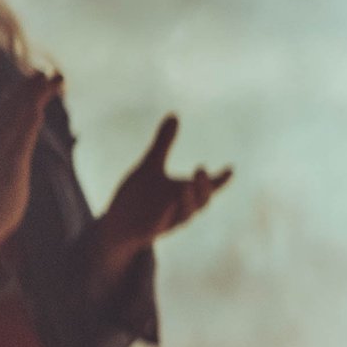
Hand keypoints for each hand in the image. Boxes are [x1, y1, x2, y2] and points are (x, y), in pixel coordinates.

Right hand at [0, 70, 61, 258]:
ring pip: (17, 119)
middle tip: (44, 74)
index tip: (27, 89)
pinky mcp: (7, 167)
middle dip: (27, 92)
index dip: (14, 103)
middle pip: (11, 113)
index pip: (1, 122)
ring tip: (48, 78)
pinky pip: (20, 139)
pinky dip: (28, 121)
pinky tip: (38, 106)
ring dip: (33, 98)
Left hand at [90, 115, 231, 287]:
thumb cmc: (138, 196)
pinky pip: (160, 226)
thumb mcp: (150, 165)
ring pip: (185, 215)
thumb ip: (163, 143)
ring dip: (187, 201)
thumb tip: (174, 115)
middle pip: (201, 201)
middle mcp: (180, 207)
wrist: (117, 223)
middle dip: (204, 187)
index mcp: (184, 192)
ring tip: (185, 185)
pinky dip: (164, 217)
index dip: (220, 179)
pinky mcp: (149, 231)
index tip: (230, 169)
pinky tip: (165, 205)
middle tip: (201, 169)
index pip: (208, 187)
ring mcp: (166, 221)